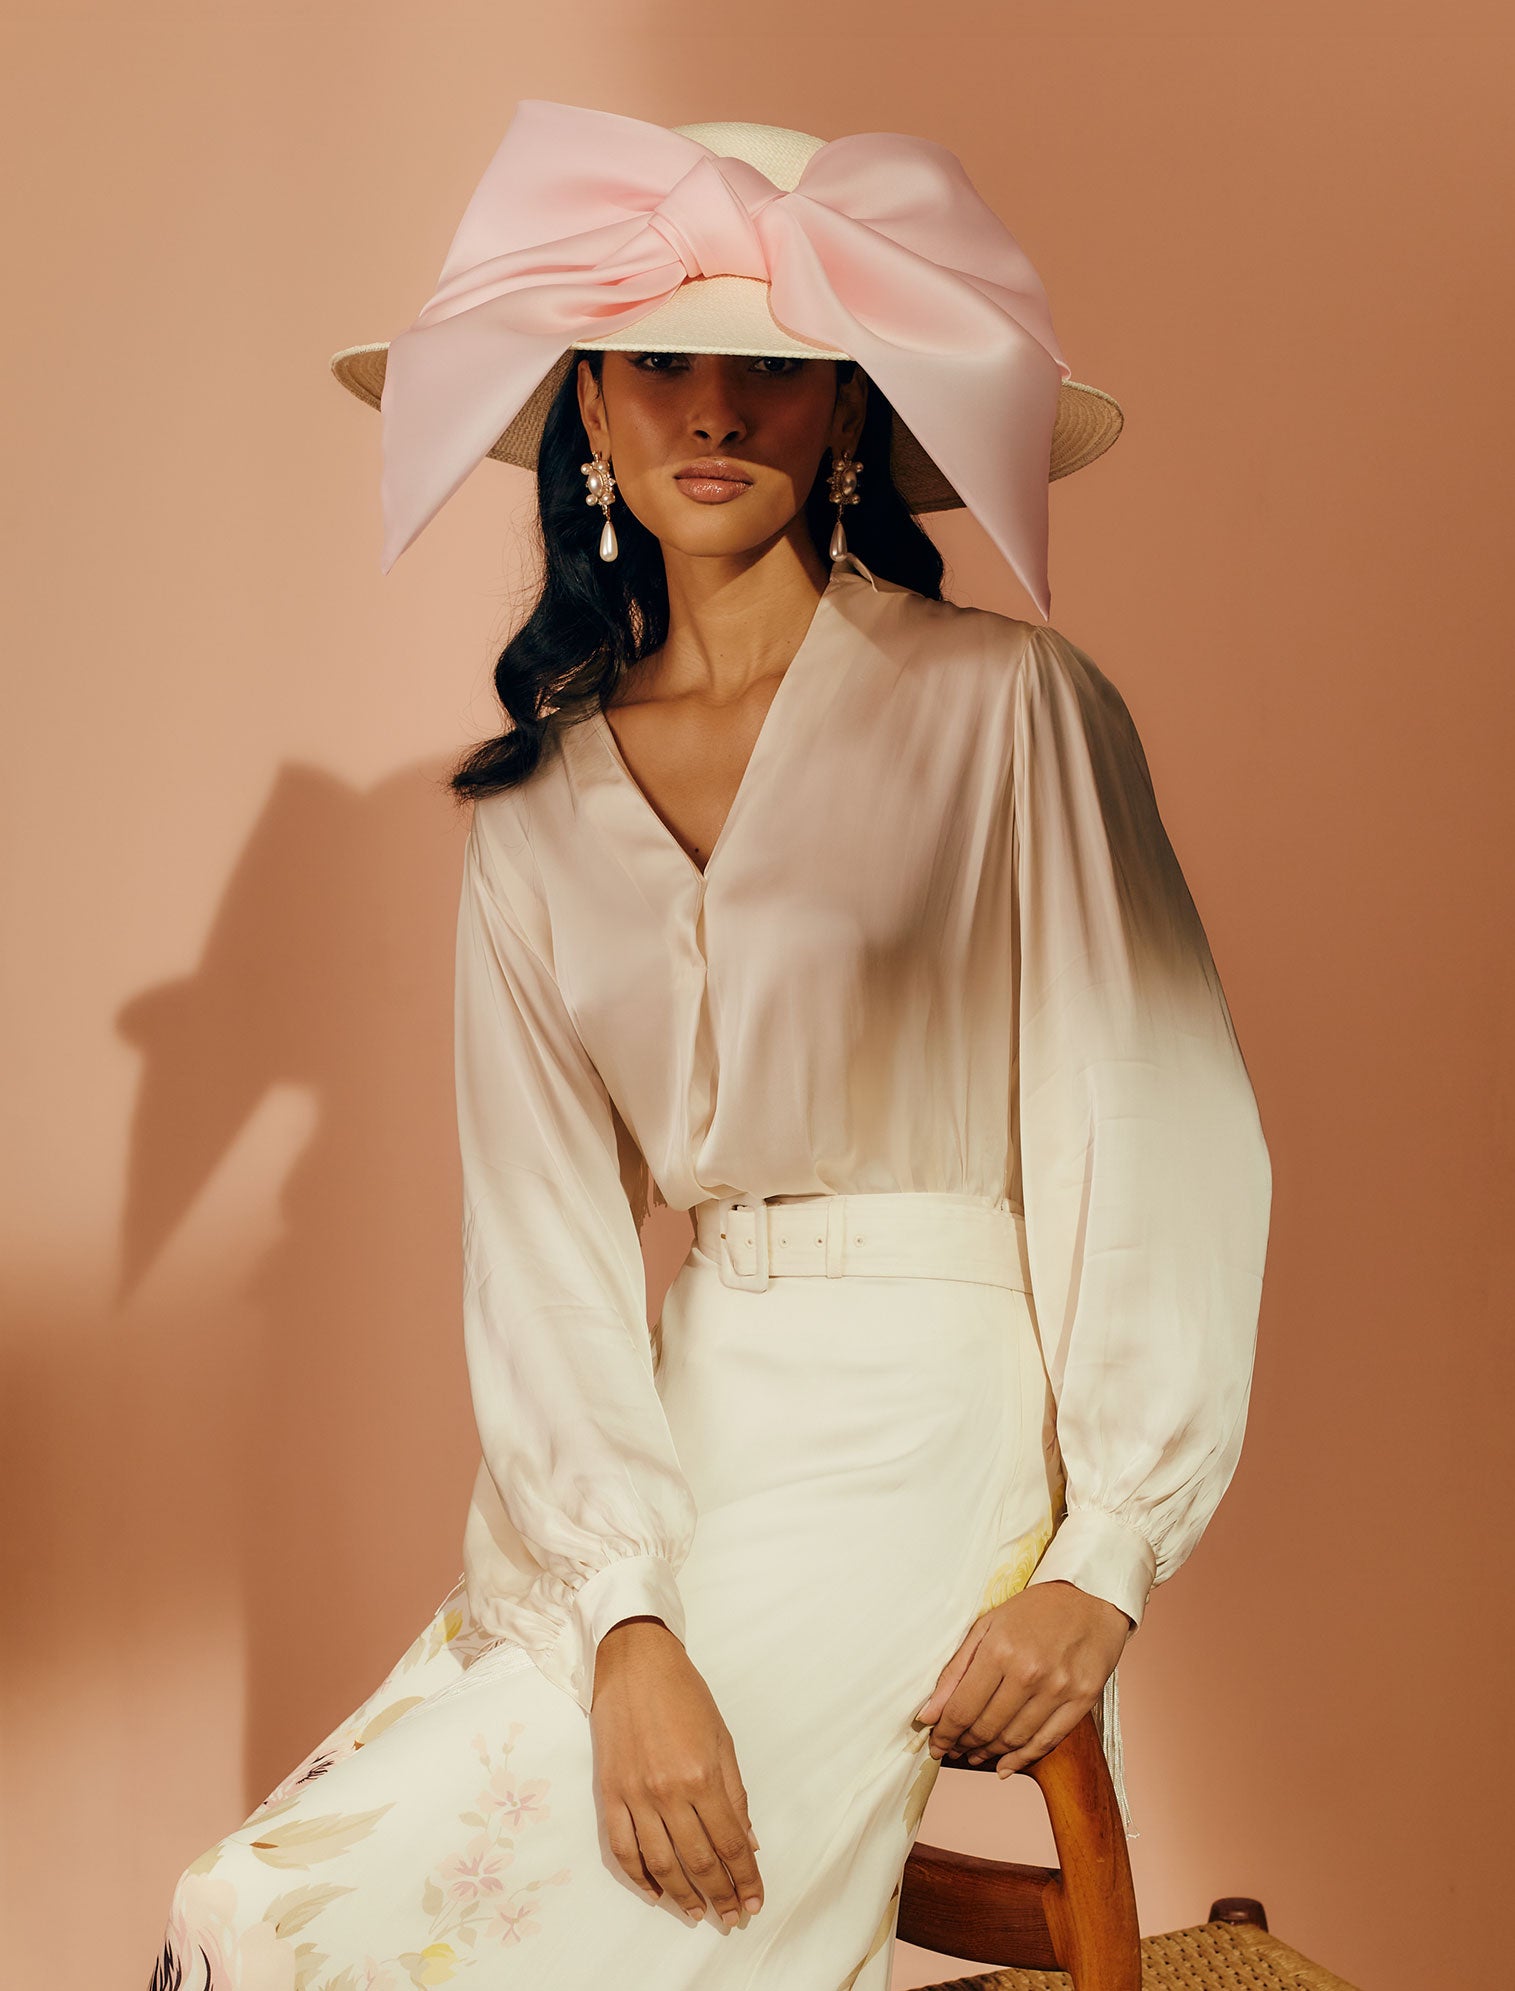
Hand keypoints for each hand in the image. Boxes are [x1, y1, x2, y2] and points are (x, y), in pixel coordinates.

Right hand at [591, 1617, 764, 1927]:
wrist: (634, 1663)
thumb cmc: (685, 1695)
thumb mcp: (722, 1739)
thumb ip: (735, 1794)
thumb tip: (748, 1842)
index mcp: (703, 1775)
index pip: (731, 1842)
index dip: (745, 1877)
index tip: (754, 1901)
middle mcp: (669, 1792)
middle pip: (698, 1860)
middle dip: (720, 1894)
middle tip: (732, 1917)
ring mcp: (635, 1795)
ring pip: (660, 1863)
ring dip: (683, 1896)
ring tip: (699, 1913)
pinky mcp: (609, 1794)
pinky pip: (621, 1849)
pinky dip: (639, 1877)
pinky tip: (656, 1892)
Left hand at [914, 1579, 1132, 1776]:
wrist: (1091, 1599)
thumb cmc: (1033, 1610)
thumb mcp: (987, 1626)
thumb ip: (955, 1671)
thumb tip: (928, 1714)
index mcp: (1000, 1649)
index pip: (962, 1708)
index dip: (944, 1733)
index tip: (935, 1743)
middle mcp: (1029, 1672)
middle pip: (986, 1727)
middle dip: (963, 1744)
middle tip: (953, 1748)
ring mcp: (1059, 1688)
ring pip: (1014, 1739)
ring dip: (989, 1753)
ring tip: (974, 1754)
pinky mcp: (1083, 1700)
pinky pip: (1047, 1741)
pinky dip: (1022, 1758)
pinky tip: (1005, 1764)